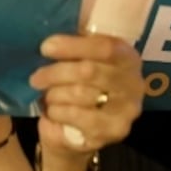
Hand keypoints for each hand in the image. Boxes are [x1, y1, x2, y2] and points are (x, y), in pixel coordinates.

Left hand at [30, 34, 143, 158]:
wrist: (75, 131)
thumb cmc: (75, 87)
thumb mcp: (76, 62)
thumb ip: (72, 48)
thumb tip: (49, 39)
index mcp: (126, 57)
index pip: (105, 47)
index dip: (73, 46)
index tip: (46, 47)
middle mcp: (134, 82)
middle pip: (89, 71)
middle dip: (56, 73)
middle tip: (36, 77)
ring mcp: (127, 109)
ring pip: (80, 94)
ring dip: (55, 94)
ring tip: (47, 95)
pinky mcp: (114, 130)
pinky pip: (78, 116)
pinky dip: (58, 112)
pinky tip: (54, 111)